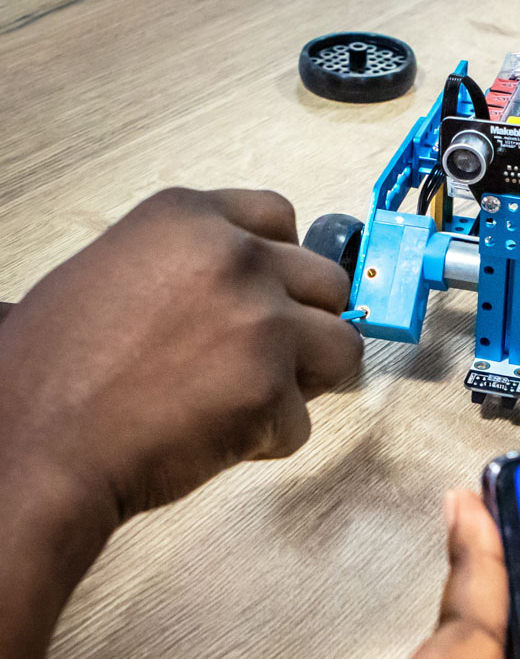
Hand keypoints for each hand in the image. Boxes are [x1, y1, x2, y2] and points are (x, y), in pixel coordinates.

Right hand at [0, 187, 362, 525]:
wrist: (38, 439)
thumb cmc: (56, 371)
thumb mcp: (116, 273)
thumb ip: (190, 267)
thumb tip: (248, 287)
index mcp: (188, 218)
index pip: (280, 218)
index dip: (282, 267)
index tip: (274, 294)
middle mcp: (234, 259)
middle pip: (327, 284)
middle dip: (306, 325)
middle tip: (262, 359)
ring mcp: (260, 322)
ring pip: (342, 348)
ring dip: (306, 381)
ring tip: (246, 399)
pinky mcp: (271, 389)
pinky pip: (304, 422)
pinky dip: (269, 439)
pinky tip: (213, 435)